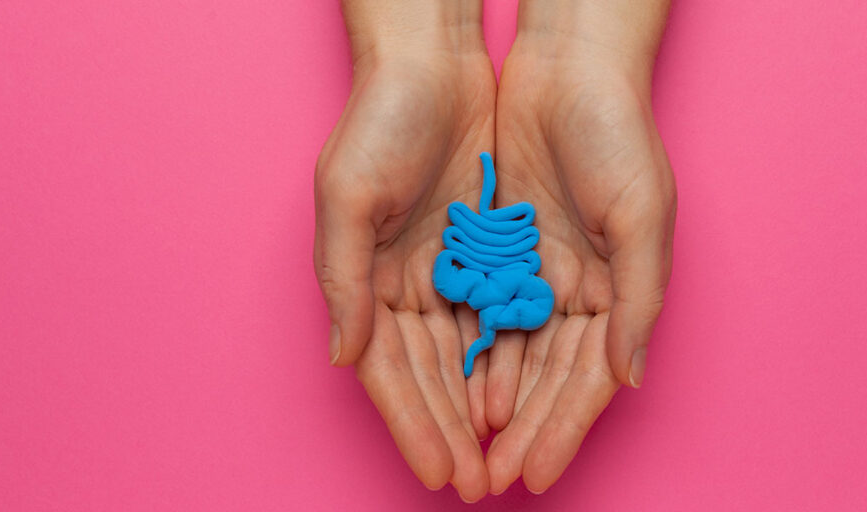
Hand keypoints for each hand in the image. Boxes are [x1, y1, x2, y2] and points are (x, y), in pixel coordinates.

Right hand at [314, 1, 493, 500]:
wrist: (430, 64)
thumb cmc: (378, 121)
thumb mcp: (347, 195)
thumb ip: (343, 280)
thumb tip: (346, 358)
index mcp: (365, 281)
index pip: (390, 372)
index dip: (414, 424)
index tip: (440, 472)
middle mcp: (405, 285)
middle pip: (432, 376)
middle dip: (453, 432)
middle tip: (480, 483)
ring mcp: (447, 271)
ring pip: (468, 357)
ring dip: (484, 409)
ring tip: (505, 456)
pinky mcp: (486, 251)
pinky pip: (500, 316)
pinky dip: (510, 358)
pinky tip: (522, 396)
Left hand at [485, 0, 675, 493]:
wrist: (571, 69)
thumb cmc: (620, 135)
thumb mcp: (643, 216)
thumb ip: (637, 302)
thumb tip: (628, 380)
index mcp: (618, 291)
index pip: (587, 378)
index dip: (562, 429)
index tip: (536, 473)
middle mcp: (578, 290)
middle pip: (545, 377)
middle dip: (521, 429)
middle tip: (491, 478)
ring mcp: (537, 271)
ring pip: (512, 353)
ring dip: (493, 402)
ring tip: (469, 449)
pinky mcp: (500, 247)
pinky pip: (483, 310)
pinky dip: (472, 351)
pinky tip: (458, 386)